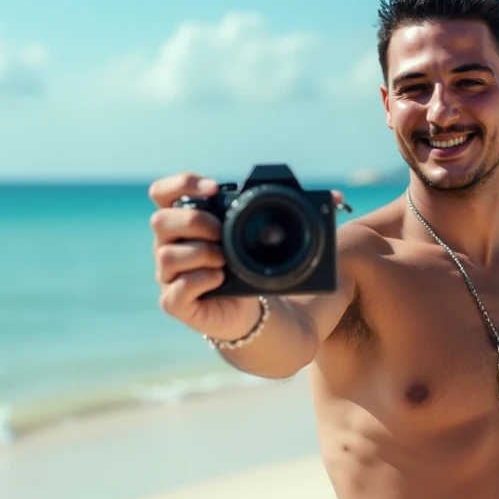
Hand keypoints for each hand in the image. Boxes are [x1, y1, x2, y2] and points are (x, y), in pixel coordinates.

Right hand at [147, 172, 346, 340]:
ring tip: (224, 259)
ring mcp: (170, 276)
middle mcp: (172, 245)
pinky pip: (176, 292)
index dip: (182, 184)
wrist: (257, 314)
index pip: (164, 192)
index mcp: (188, 221)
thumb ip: (297, 213)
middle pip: (160, 221)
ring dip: (201, 253)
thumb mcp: (274, 237)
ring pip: (166, 256)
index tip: (214, 188)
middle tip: (220, 230)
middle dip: (194, 221)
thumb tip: (338, 198)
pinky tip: (219, 279)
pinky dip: (200, 282)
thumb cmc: (256, 267)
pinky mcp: (177, 304)